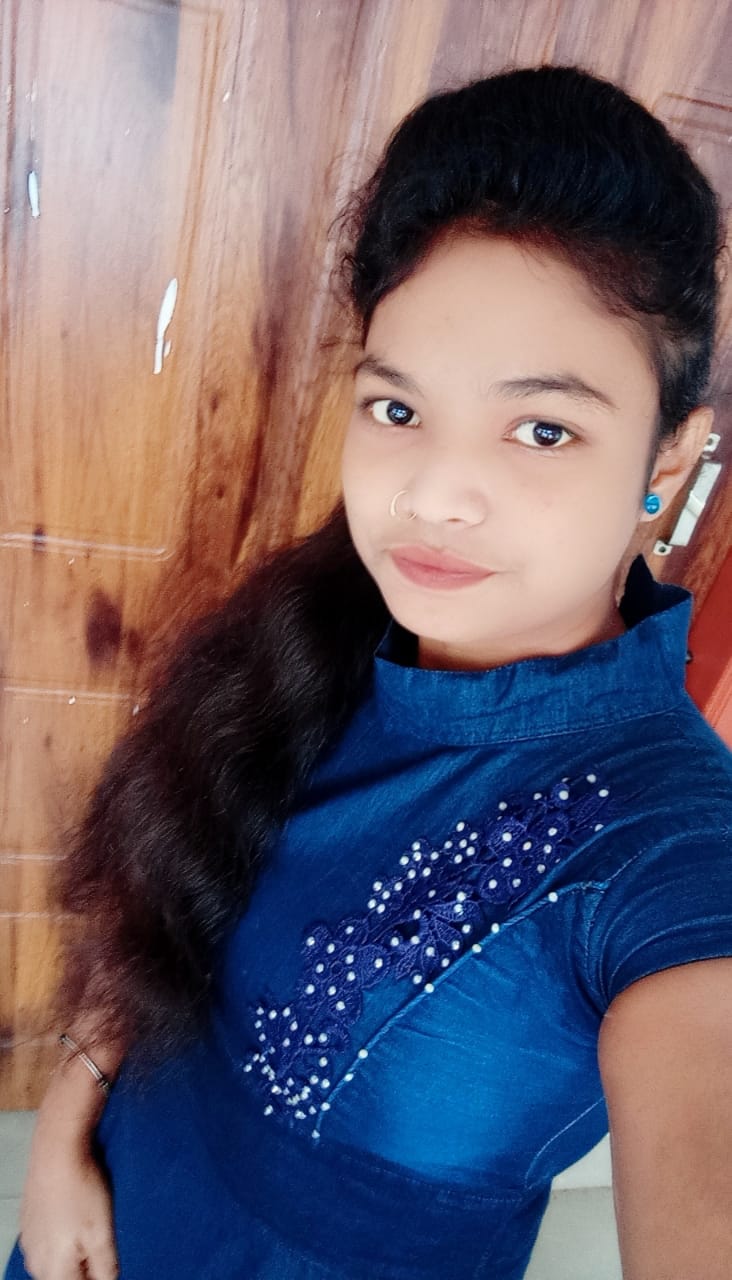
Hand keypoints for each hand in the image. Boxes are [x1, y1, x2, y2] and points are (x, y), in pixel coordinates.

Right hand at [18, 1143, 118, 1279]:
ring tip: (88, 1223)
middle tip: (101, 1241)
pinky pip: (48, 1242)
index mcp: (54, 1270)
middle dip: (86, 1266)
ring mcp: (29, 1242)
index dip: (98, 1276)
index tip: (106, 1260)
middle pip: (66, 1277)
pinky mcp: (29, 1224)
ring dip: (75, 1252)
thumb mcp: (102, 1233)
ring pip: (57, 1261)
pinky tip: (74, 1214)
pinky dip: (63, 1236)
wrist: (57, 1150)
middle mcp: (36, 1262)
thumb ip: (106, 1267)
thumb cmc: (80, 1188)